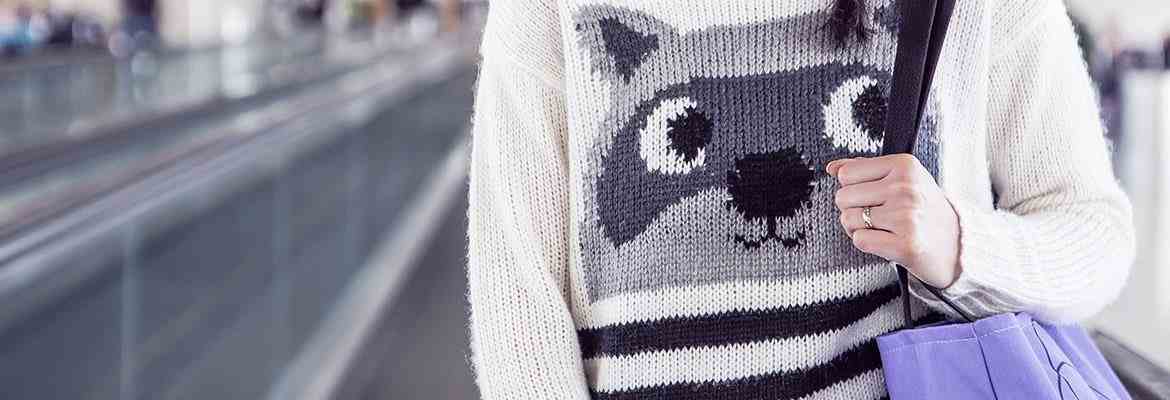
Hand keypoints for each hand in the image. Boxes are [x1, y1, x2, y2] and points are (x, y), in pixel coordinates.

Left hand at [826, 154, 961, 288]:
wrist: (959, 245)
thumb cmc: (927, 211)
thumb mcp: (903, 179)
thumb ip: (866, 169)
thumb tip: (833, 167)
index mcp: (905, 166)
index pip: (846, 173)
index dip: (853, 187)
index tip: (872, 195)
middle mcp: (905, 188)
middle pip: (842, 197)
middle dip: (853, 209)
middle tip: (877, 215)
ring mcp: (906, 216)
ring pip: (848, 219)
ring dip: (859, 228)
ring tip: (883, 228)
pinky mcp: (905, 245)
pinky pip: (860, 240)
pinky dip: (867, 243)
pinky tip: (886, 241)